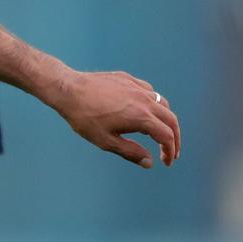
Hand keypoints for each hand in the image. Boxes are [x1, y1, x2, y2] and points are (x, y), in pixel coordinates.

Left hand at [48, 70, 179, 167]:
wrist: (68, 89)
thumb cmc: (84, 117)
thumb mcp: (106, 141)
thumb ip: (130, 152)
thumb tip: (150, 163)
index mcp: (141, 117)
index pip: (166, 136)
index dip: (170, 151)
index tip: (166, 163)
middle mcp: (144, 100)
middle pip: (171, 119)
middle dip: (174, 137)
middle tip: (170, 151)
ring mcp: (137, 87)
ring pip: (162, 103)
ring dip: (166, 119)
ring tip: (159, 132)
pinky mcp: (128, 79)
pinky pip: (149, 91)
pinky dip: (154, 103)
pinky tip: (145, 110)